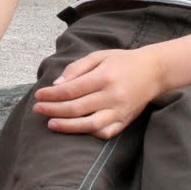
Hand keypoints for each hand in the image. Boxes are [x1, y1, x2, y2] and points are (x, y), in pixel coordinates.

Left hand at [33, 47, 164, 139]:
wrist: (153, 72)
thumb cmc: (122, 61)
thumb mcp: (99, 56)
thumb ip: (76, 68)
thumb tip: (56, 85)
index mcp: (105, 77)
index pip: (71, 90)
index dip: (52, 94)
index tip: (39, 95)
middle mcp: (113, 96)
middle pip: (76, 108)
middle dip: (53, 110)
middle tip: (37, 109)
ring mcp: (120, 111)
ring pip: (89, 125)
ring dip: (67, 126)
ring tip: (50, 124)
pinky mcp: (125, 121)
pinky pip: (105, 133)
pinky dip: (88, 133)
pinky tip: (75, 128)